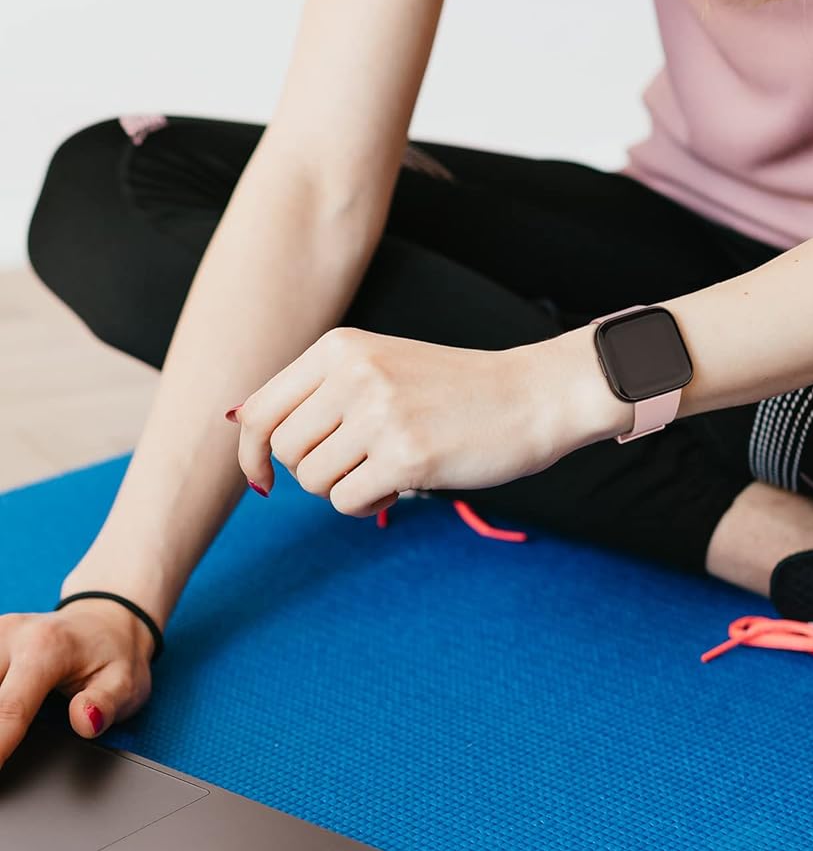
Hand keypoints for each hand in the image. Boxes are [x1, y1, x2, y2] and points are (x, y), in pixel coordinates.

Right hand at [0, 600, 154, 768]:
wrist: (105, 621)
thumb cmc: (113, 654)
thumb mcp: (127, 681)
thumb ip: (106, 704)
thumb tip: (85, 722)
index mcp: (46, 647)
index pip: (8, 709)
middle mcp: (10, 635)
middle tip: (4, 758)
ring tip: (6, 742)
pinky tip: (1, 723)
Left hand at [230, 326, 629, 514]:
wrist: (531, 396)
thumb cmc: (454, 390)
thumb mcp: (380, 366)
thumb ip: (319, 390)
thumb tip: (242, 424)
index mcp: (340, 347)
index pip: (260, 410)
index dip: (251, 453)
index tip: (265, 480)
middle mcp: (353, 374)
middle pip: (286, 451)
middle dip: (312, 472)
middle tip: (357, 464)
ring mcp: (379, 414)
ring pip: (313, 481)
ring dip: (343, 488)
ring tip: (386, 469)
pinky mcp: (405, 456)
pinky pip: (348, 501)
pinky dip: (368, 503)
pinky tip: (401, 484)